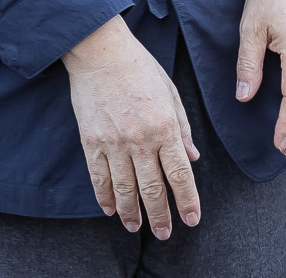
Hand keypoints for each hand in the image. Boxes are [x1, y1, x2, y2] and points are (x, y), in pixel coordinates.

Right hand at [62, 17, 200, 237]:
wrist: (100, 51)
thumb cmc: (139, 67)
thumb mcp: (170, 92)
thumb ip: (182, 128)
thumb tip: (193, 158)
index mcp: (165, 126)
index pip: (180, 173)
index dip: (187, 200)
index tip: (191, 219)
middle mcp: (140, 139)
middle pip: (153, 188)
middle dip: (160, 216)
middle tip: (165, 234)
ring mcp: (113, 141)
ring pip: (125, 188)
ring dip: (132, 212)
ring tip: (136, 227)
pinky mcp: (91, 140)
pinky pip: (98, 176)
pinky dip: (104, 196)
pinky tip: (110, 209)